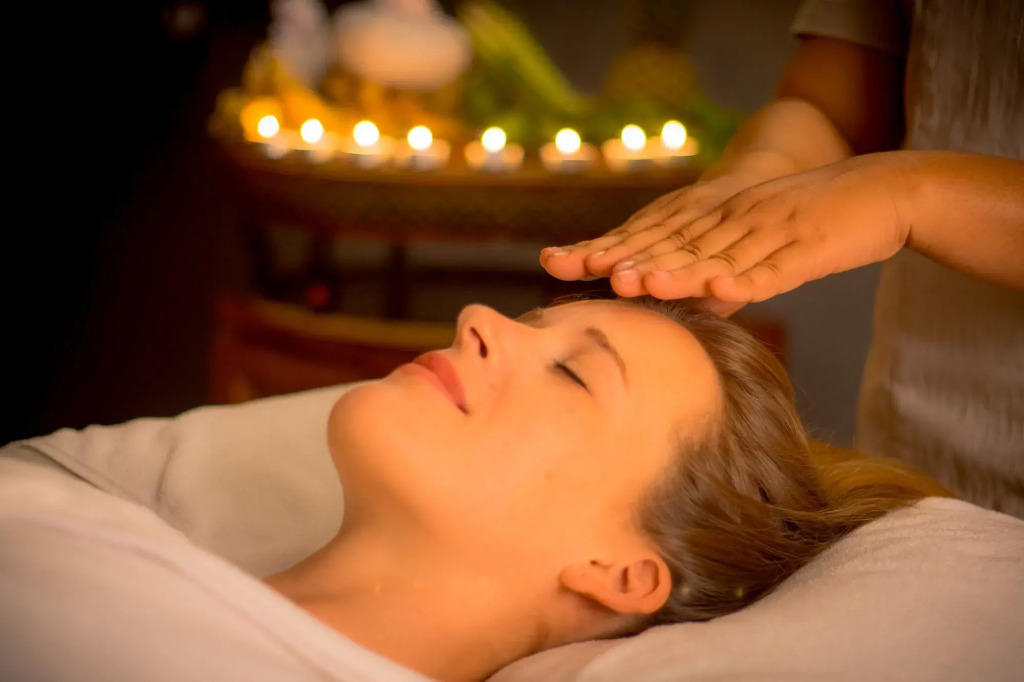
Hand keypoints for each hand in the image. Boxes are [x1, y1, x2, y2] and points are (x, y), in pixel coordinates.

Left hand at [543, 153, 910, 305]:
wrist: (882, 191)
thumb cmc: (815, 227)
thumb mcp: (761, 251)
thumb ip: (725, 278)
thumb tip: (695, 308)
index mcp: (721, 220)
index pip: (659, 239)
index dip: (615, 251)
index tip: (567, 262)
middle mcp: (737, 222)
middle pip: (676, 245)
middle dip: (629, 259)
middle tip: (582, 271)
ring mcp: (770, 233)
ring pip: (717, 257)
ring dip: (677, 272)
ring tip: (637, 285)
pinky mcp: (806, 248)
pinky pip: (773, 269)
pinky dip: (747, 280)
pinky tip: (720, 290)